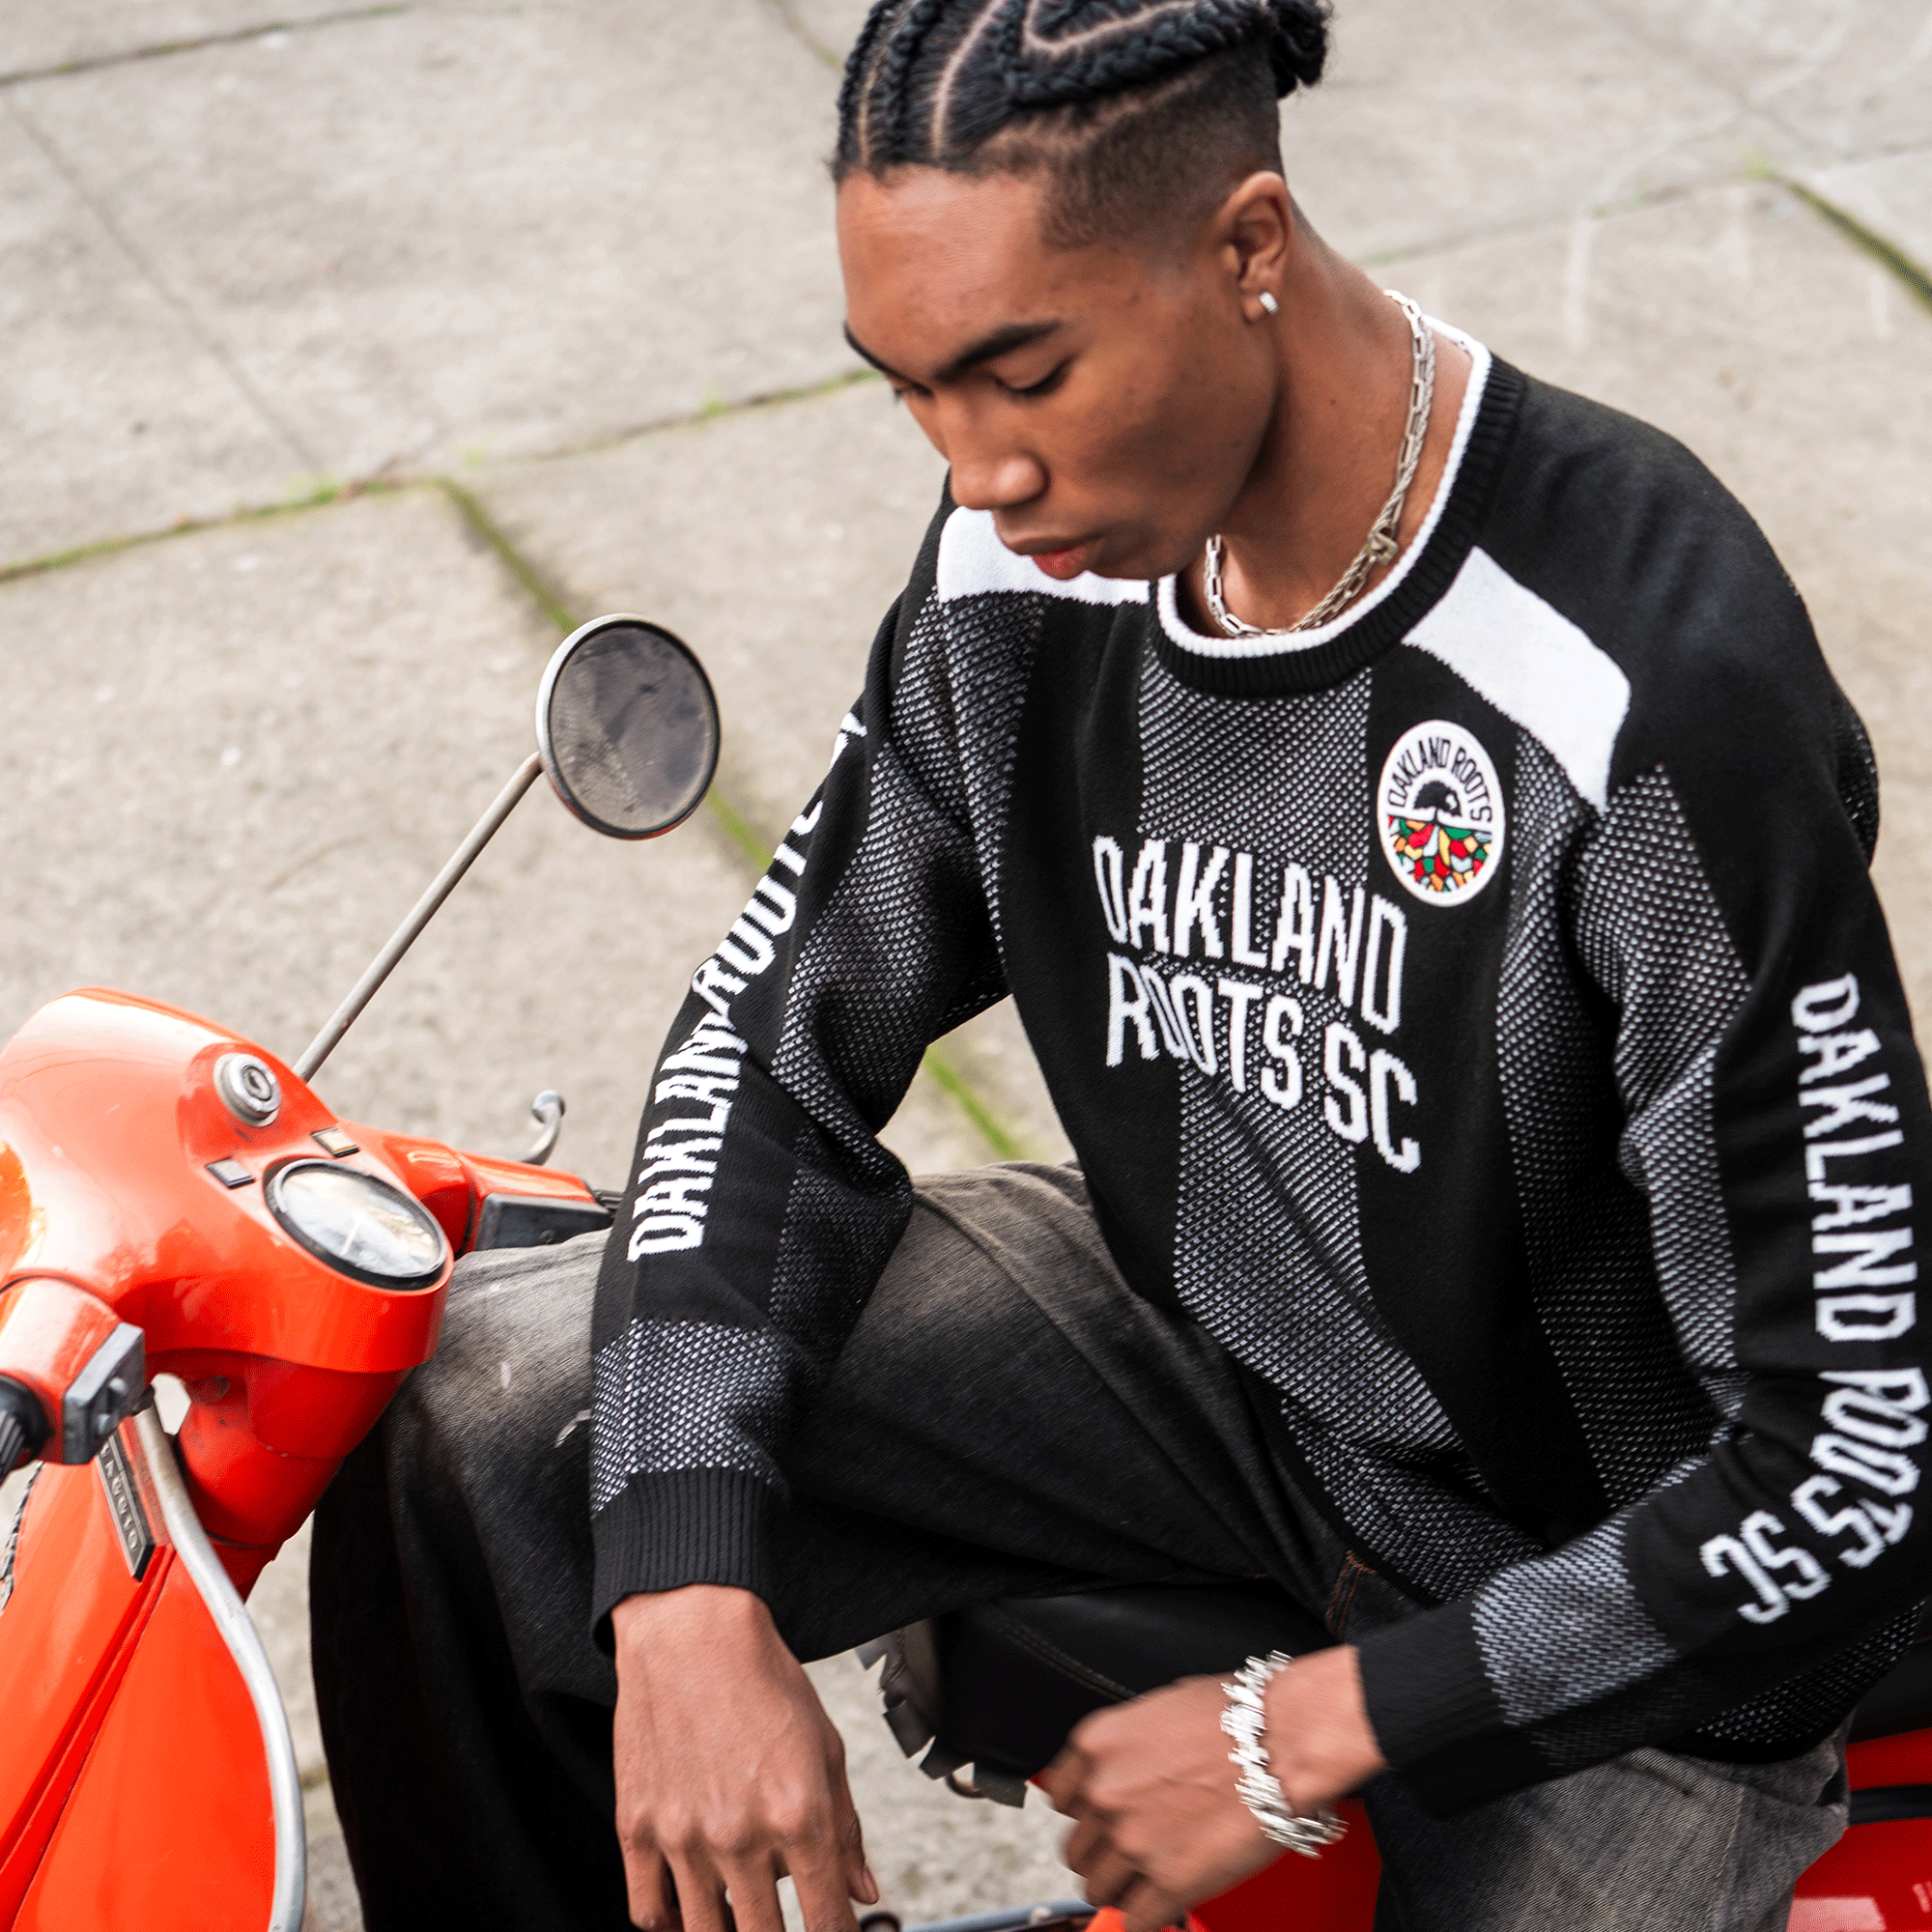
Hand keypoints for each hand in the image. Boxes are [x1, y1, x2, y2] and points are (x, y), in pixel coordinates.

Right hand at [612, 1585, 877, 1931]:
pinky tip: (691, 1913)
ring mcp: (683, 1835)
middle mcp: (740, 1833)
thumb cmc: (763, 1681)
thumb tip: (862, 1891)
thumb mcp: (826, 1749)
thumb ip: (846, 1829)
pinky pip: (649, 1911)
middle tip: (788, 1924)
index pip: (826, 1920)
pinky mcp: (638, 1827)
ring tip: (744, 1918)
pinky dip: (672, 1925)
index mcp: (798, 1813)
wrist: (692, 1632)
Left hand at [1038, 1647, 1383, 1931]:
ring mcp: (1132, 1841)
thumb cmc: (1236, 1717)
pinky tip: (1161, 1901)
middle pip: (1076, 1847)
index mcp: (1096, 1744)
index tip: (1101, 1819)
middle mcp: (1104, 1793)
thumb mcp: (1158, 1710)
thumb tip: (1120, 1772)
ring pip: (1097, 1888)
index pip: (1060, 1796)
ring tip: (1148, 1877)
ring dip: (1121, 1886)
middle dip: (1103, 1851)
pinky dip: (1144, 1915)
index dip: (1086, 1810)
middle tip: (1132, 1849)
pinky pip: (1132, 1919)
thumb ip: (1125, 1749)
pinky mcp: (1167, 1882)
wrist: (1283, 1742)